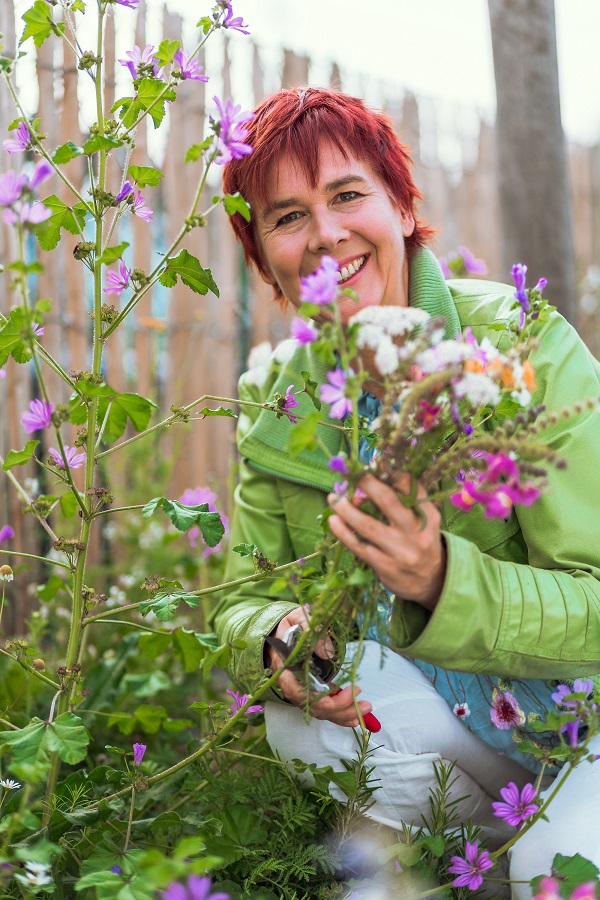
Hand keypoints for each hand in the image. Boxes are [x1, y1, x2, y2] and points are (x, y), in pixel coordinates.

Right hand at [266, 606, 372, 727]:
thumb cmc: (290, 626)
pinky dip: (341, 715)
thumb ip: (311, 631)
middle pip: (314, 706)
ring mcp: (303, 692)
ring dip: (345, 713)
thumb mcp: (297, 620)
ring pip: (322, 711)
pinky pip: (326, 709)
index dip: (317, 698)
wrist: (283, 633)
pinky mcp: (313, 693)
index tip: (337, 692)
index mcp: (284, 670)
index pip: (297, 693)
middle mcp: (292, 686)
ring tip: (366, 707)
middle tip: (362, 698)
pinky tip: (357, 716)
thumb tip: (326, 652)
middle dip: (339, 707)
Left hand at [327, 473, 446, 610]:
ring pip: (368, 525)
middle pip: (388, 501)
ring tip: (333, 498)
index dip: (390, 471)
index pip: (411, 487)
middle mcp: (415, 532)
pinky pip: (358, 546)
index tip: (373, 463)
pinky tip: (334, 520)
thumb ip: (405, 501)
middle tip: (351, 474)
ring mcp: (399, 551)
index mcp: (427, 516)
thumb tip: (370, 480)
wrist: (430, 582)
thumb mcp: (424, 520)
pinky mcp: (384, 566)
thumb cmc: (421, 542)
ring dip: (346, 509)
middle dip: (366, 484)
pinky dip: (343, 532)